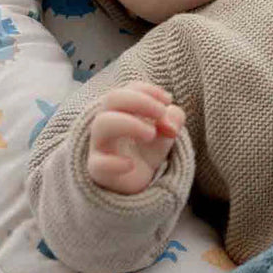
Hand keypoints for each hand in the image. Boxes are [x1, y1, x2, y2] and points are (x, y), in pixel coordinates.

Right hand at [87, 80, 184, 195]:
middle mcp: (107, 122)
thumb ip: (173, 119)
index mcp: (121, 110)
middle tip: (161, 113)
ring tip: (151, 134)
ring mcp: (100, 145)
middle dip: (140, 101)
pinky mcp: (99, 170)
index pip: (129, 89)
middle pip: (112, 98)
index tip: (168, 100)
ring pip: (102, 123)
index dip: (148, 90)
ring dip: (131, 123)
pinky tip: (131, 165)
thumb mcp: (166, 131)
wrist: (136, 183)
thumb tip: (169, 124)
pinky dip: (115, 163)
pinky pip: (98, 164)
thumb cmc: (147, 150)